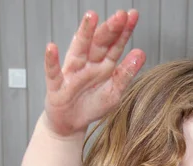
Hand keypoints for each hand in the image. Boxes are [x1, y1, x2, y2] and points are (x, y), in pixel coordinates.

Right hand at [43, 10, 145, 136]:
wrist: (71, 124)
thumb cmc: (92, 106)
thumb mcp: (114, 93)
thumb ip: (126, 74)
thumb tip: (141, 54)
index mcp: (104, 66)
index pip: (115, 45)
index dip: (124, 31)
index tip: (133, 15)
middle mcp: (88, 64)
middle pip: (99, 44)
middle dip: (109, 29)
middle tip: (120, 15)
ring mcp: (72, 73)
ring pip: (78, 50)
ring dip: (84, 34)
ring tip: (91, 17)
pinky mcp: (57, 86)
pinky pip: (53, 72)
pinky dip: (51, 61)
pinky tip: (51, 48)